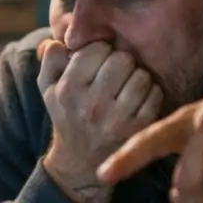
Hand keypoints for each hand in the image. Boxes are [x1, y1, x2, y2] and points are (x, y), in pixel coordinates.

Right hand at [37, 39, 162, 202]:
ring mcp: (117, 119)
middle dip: (121, 61)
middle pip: (122, 59)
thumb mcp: (48, 88)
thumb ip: (50, 60)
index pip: (96, 49)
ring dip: (137, 76)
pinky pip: (154, 94)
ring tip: (127, 84)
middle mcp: (92, 105)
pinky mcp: (137, 129)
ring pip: (141, 76)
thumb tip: (58, 41)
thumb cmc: (67, 114)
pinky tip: (139, 97)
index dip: (100, 50)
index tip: (99, 61)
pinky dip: (150, 92)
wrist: (81, 161)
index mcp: (69, 90)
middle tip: (116, 71)